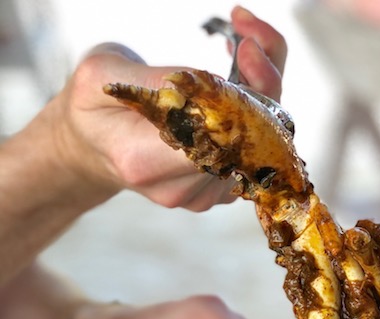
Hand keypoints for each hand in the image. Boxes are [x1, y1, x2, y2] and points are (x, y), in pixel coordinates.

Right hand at [54, 6, 286, 210]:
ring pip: (260, 144)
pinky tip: (243, 74)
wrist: (93, 146)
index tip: (244, 48)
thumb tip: (207, 85)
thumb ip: (151, 80)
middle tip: (251, 39)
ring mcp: (204, 195)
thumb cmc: (93, 105)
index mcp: (144, 162)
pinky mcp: (221, 189)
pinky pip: (258, 149)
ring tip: (246, 46)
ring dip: (263, 90)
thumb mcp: (101, 74)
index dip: (238, 93)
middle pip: (246, 141)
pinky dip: (260, 108)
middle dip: (261, 83)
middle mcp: (180, 188)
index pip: (213, 133)